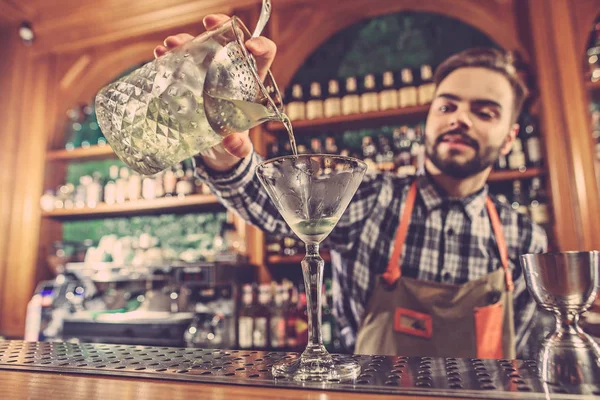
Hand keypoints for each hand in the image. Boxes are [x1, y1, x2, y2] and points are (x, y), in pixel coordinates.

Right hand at [153, 14, 276, 171]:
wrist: (213, 150)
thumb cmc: (232, 142)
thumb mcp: (237, 146)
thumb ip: (239, 145)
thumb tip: (232, 142)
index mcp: (250, 83)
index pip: (263, 55)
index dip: (261, 45)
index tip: (250, 45)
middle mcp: (231, 72)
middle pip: (229, 41)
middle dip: (219, 28)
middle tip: (207, 24)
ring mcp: (209, 74)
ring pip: (202, 47)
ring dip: (187, 41)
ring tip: (171, 44)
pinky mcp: (190, 80)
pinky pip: (181, 61)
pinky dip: (169, 55)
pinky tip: (160, 54)